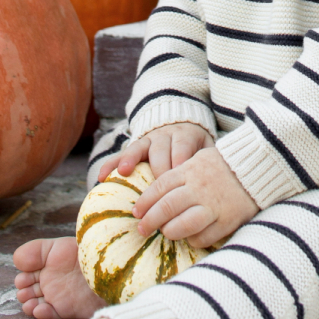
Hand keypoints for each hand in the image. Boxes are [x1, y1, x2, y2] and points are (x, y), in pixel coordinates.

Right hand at [97, 122, 213, 183]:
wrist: (185, 124)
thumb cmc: (198, 147)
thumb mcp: (207, 149)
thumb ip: (209, 163)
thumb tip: (216, 185)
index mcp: (186, 137)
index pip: (181, 152)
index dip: (178, 169)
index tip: (178, 188)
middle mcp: (166, 136)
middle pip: (160, 152)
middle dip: (158, 171)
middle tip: (156, 194)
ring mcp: (149, 139)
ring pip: (139, 148)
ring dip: (130, 161)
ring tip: (123, 173)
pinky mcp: (136, 144)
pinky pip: (121, 153)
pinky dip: (111, 164)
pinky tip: (102, 176)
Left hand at [132, 145, 258, 247]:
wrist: (258, 166)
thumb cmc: (223, 164)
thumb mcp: (198, 160)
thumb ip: (178, 176)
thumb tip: (154, 195)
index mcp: (190, 171)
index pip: (159, 187)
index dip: (145, 201)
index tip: (137, 211)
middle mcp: (199, 188)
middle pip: (166, 207)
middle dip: (150, 220)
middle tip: (142, 228)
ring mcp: (214, 206)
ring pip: (181, 225)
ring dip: (168, 231)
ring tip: (164, 232)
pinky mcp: (227, 220)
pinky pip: (202, 237)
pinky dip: (192, 239)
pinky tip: (189, 236)